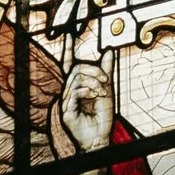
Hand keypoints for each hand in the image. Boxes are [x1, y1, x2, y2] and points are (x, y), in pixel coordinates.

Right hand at [58, 60, 114, 174]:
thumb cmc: (102, 117)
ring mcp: (65, 102)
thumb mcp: (107, 89)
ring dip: (93, 82)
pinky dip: (88, 91)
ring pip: (76, 79)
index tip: (69, 35)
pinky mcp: (66, 111)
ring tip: (103, 90)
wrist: (101, 139)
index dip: (68, 50)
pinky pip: (74, 92)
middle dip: (93, 71)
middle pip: (75, 69)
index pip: (69, 65)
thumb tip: (109, 51)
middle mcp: (68, 93)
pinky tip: (96, 95)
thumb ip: (106, 70)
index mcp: (76, 87)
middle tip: (105, 79)